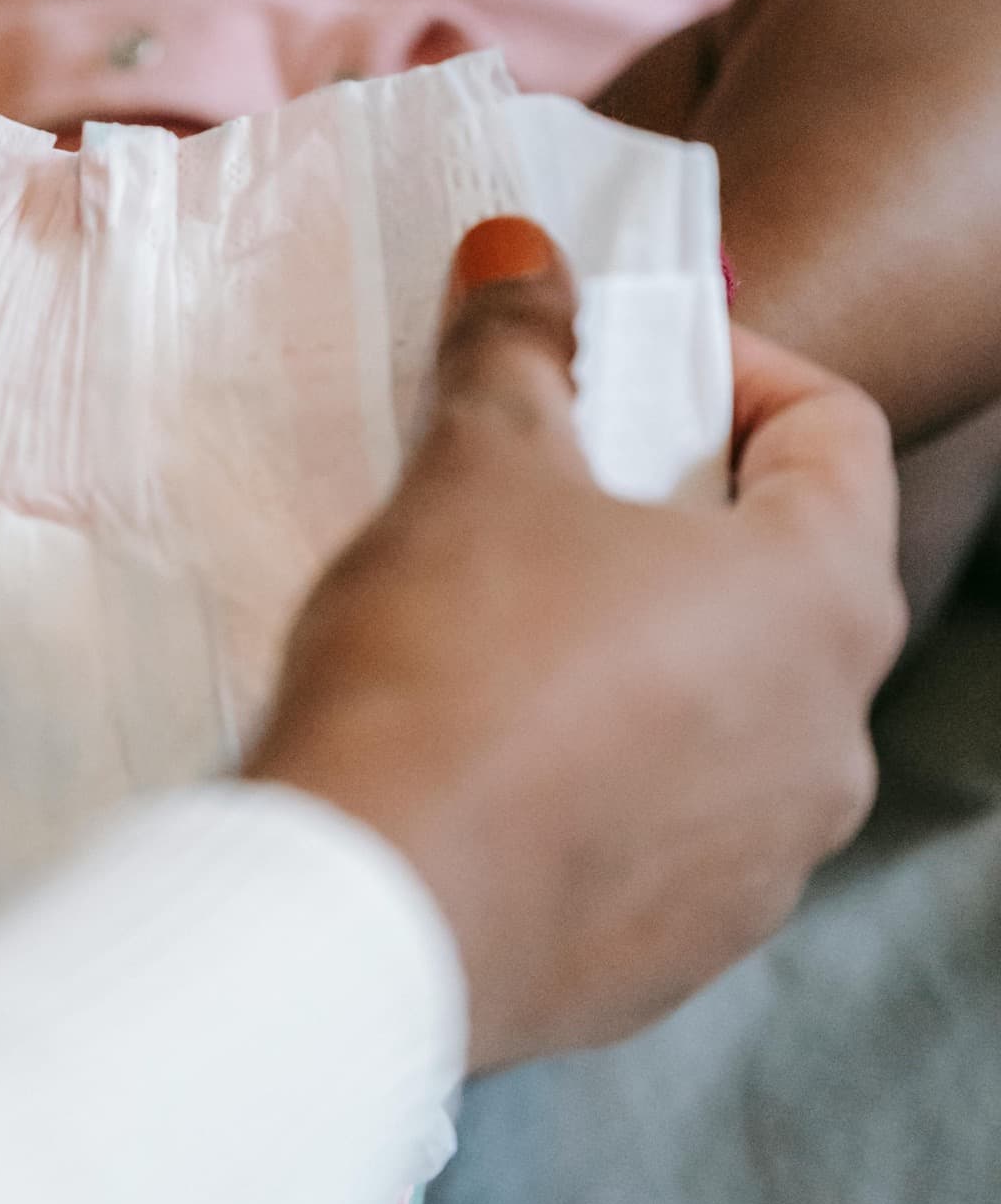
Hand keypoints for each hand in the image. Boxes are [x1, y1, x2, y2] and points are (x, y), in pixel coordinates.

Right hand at [248, 218, 906, 1073]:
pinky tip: (494, 755)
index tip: (621, 362)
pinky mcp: (684, 951)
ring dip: (644, 646)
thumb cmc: (445, 662)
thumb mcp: (475, 466)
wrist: (368, 913)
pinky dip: (607, 770)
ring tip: (505, 627)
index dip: (730, 366)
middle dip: (673, 510)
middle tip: (546, 485)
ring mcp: (769, 862)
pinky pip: (669, 825)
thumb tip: (521, 251)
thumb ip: (517, 344)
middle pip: (785, 572)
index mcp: (822, 600)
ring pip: (730, 707)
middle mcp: (835, 739)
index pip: (836, 430)